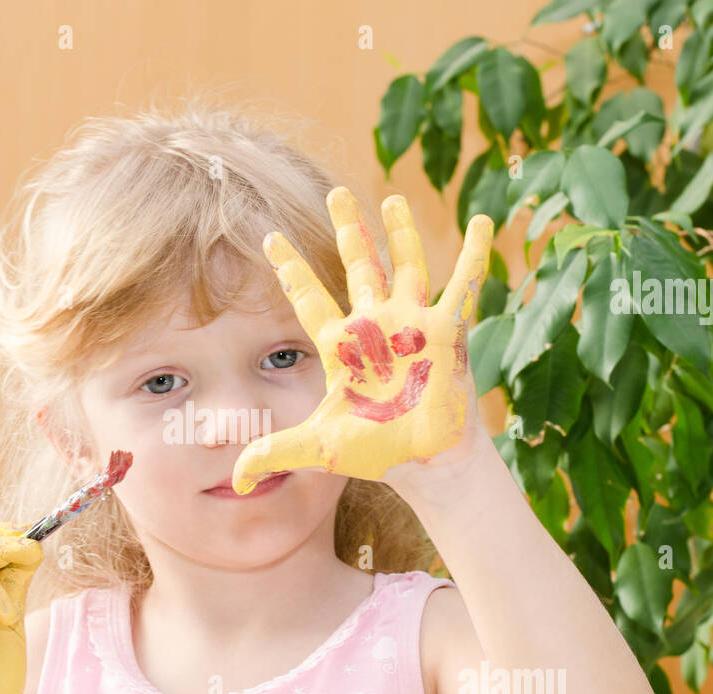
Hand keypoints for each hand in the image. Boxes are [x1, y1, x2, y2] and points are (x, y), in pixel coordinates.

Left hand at [231, 188, 493, 494]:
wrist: (426, 462)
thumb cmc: (378, 451)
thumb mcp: (319, 447)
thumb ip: (274, 452)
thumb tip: (233, 479)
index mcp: (342, 345)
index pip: (308, 298)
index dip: (290, 268)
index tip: (269, 237)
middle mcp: (375, 326)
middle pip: (357, 266)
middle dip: (347, 231)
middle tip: (335, 194)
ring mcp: (411, 324)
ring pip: (405, 265)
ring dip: (399, 233)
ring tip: (391, 199)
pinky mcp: (446, 331)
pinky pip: (462, 285)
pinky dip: (474, 255)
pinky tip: (480, 221)